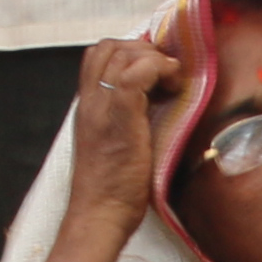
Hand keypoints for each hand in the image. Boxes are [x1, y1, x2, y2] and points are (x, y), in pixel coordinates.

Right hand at [53, 38, 192, 236]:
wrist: (99, 214)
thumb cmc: (113, 191)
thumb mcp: (117, 145)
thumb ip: (128, 121)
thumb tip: (156, 105)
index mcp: (89, 106)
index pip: (99, 57)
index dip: (129, 52)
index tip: (156, 70)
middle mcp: (90, 101)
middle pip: (108, 47)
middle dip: (142, 49)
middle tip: (165, 72)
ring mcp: (102, 106)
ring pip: (120, 53)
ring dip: (152, 58)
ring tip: (170, 81)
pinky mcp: (120, 116)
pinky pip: (135, 73)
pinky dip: (158, 70)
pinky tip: (172, 86)